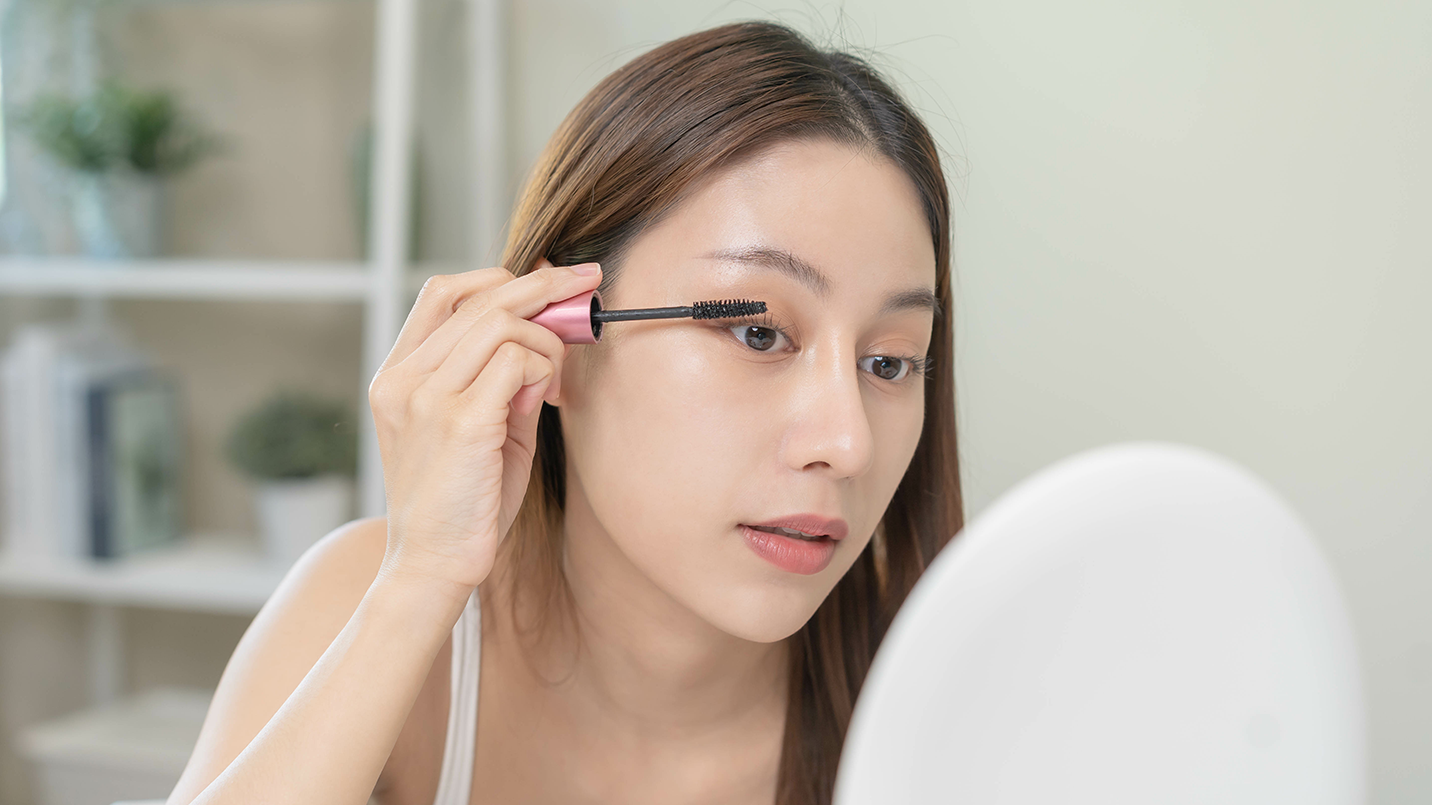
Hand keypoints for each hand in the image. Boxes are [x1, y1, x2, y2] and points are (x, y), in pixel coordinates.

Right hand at [367, 258, 600, 602]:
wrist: (433, 567)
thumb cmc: (462, 502)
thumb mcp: (478, 428)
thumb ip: (503, 379)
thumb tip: (548, 333)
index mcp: (398, 376)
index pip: (443, 293)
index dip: (500, 277)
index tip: (550, 280)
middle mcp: (404, 379)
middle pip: (480, 297)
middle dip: (546, 285)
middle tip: (589, 281)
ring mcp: (426, 397)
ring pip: (503, 324)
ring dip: (547, 341)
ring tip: (555, 377)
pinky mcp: (460, 422)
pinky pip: (518, 362)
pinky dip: (544, 371)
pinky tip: (545, 399)